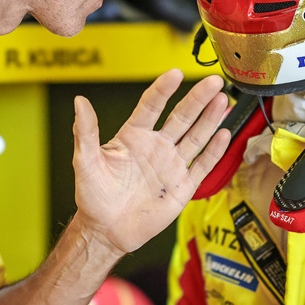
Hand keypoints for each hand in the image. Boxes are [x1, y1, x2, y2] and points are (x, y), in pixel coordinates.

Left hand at [70, 69, 230, 254]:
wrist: (106, 230)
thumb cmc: (93, 196)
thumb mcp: (85, 162)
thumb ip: (85, 132)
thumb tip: (80, 103)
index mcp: (133, 136)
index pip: (151, 106)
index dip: (163, 89)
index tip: (174, 73)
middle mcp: (156, 146)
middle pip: (181, 117)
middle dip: (197, 98)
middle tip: (213, 81)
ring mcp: (171, 165)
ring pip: (195, 136)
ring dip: (210, 118)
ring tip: (222, 100)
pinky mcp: (182, 186)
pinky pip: (202, 165)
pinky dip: (214, 151)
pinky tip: (225, 134)